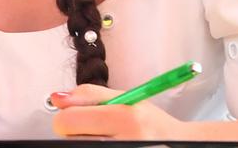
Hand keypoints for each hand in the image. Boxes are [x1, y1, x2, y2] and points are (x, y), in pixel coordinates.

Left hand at [50, 84, 192, 139]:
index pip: (68, 121)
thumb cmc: (150, 122)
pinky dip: (92, 146)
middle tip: (93, 128)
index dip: (64, 117)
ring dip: (83, 141)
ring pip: (78, 147)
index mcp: (124, 116)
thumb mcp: (125, 98)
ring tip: (103, 137)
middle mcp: (127, 140)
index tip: (72, 116)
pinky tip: (107, 143)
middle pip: (69, 139)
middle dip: (74, 132)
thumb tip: (56, 99)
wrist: (181, 144)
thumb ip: (88, 95)